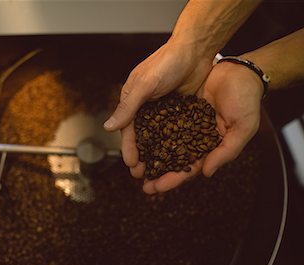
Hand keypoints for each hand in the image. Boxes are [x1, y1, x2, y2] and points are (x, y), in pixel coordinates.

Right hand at [103, 41, 212, 177]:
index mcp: (133, 100)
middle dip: (141, 156)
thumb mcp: (145, 85)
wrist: (195, 49)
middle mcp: (146, 107)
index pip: (128, 129)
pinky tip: (176, 158)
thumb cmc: (166, 63)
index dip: (129, 148)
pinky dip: (174, 144)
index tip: (131, 165)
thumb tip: (108, 128)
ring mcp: (163, 110)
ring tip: (158, 171)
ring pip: (158, 137)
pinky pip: (175, 131)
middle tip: (142, 175)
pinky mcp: (180, 110)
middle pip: (142, 137)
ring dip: (157, 154)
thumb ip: (128, 107)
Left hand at [143, 60, 262, 193]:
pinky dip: (151, 132)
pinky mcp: (179, 109)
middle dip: (158, 173)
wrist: (240, 71)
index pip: (189, 168)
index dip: (173, 180)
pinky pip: (162, 122)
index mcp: (210, 147)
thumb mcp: (243, 128)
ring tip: (135, 167)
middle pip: (173, 160)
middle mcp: (195, 138)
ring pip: (165, 143)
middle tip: (142, 185)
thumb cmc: (247, 101)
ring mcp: (186, 124)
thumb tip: (206, 173)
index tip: (156, 189)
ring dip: (151, 155)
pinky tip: (137, 139)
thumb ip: (226, 151)